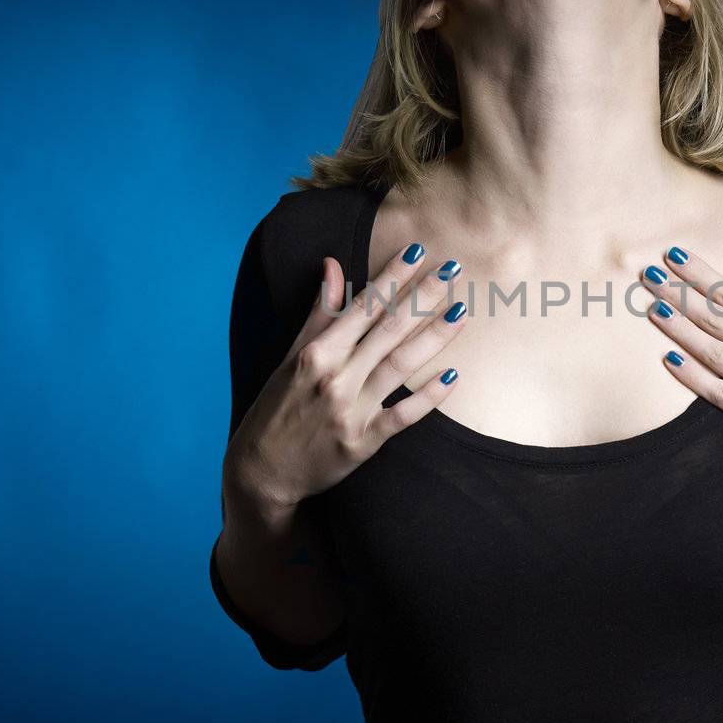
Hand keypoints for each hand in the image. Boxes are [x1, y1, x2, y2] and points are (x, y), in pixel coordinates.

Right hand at [224, 243, 468, 509]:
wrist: (261, 471)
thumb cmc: (277, 408)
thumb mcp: (291, 357)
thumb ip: (319, 313)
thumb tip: (333, 265)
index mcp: (316, 353)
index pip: (362, 306)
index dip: (392, 277)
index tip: (417, 251)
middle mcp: (335, 378)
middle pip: (388, 329)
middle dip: (422, 296)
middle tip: (453, 269)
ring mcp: (351, 411)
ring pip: (400, 366)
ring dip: (433, 337)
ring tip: (461, 311)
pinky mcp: (363, 443)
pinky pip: (403, 416)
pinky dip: (428, 397)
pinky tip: (453, 377)